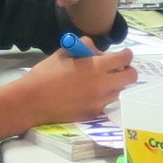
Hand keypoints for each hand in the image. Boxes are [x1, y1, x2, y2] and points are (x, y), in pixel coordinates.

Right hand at [5, 47, 135, 123]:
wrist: (31, 101)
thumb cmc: (45, 74)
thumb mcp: (64, 53)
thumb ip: (84, 47)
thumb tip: (96, 49)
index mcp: (96, 67)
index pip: (125, 59)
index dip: (126, 54)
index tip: (124, 54)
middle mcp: (102, 85)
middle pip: (131, 77)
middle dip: (126, 70)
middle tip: (117, 68)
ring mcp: (99, 102)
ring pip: (119, 91)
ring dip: (114, 84)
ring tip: (98, 81)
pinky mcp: (93, 114)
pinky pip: (105, 103)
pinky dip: (101, 97)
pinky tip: (86, 94)